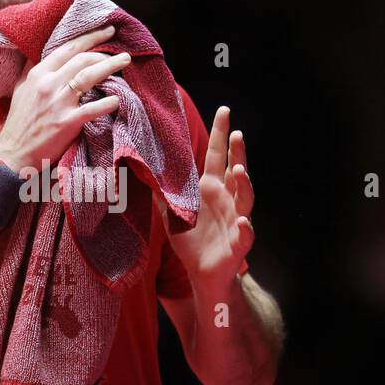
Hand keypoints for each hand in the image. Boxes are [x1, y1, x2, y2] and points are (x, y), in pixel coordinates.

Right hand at [0, 25, 128, 171]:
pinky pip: (91, 109)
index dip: (89, 37)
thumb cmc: (18, 122)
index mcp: (38, 74)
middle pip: (81, 59)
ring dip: (109, 67)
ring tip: (125, 62)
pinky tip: (118, 99)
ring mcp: (57, 103)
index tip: (106, 31)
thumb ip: (30, 69)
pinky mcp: (66, 122)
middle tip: (121, 53)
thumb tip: (35, 51)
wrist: (12, 152)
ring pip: (88, 77)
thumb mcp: (19, 89)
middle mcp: (48, 84)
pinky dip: (107, 103)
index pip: (67, 48)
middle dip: (104, 52)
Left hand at [163, 105, 254, 288]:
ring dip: (245, 184)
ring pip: (245, 199)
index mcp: (212, 188)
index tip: (225, 111)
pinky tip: (243, 222)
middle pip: (236, 171)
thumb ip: (160, 190)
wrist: (202, 273)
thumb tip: (139, 166)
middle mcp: (228, 199)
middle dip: (238, 153)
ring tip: (240, 170)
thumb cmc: (190, 239)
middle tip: (237, 133)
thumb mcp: (170, 212)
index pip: (218, 156)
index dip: (221, 134)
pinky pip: (246, 234)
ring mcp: (237, 220)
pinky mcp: (239, 243)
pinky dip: (246, 228)